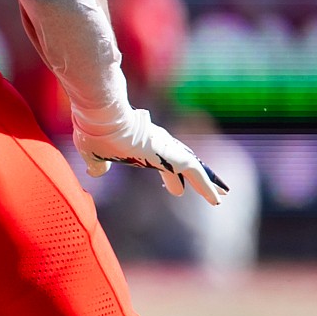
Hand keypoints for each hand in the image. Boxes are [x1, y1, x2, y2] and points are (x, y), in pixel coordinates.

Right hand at [70, 103, 227, 204]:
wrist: (101, 116)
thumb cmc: (95, 132)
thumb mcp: (93, 153)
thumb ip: (98, 164)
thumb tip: (96, 172)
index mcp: (142, 148)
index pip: (162, 165)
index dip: (171, 179)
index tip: (176, 191)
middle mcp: (159, 146)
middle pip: (183, 165)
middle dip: (197, 180)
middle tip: (211, 192)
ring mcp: (167, 149)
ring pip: (194, 168)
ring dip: (208, 183)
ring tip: (223, 196)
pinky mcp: (172, 154)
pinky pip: (195, 172)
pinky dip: (206, 187)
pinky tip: (216, 199)